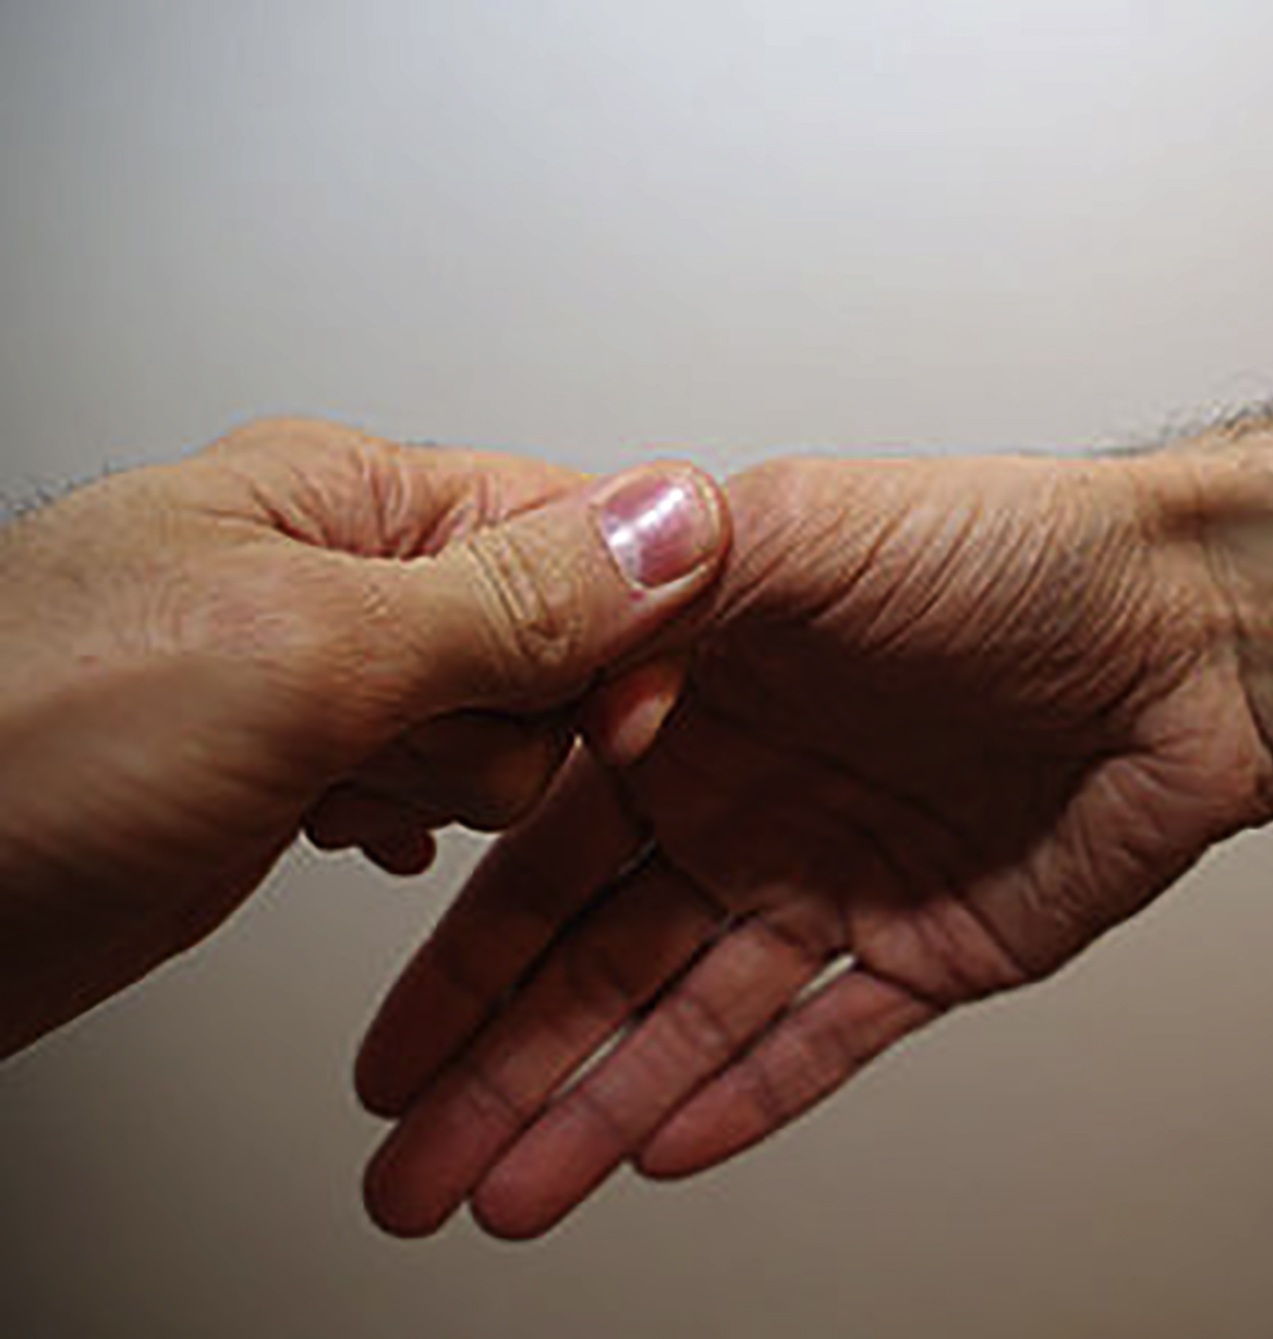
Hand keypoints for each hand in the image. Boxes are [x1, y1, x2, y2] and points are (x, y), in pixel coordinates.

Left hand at [0, 418, 728, 1056]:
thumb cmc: (14, 748)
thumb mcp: (303, 656)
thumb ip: (509, 596)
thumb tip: (675, 520)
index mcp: (346, 498)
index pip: (572, 526)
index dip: (624, 628)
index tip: (622, 719)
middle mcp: (334, 573)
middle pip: (545, 644)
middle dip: (503, 727)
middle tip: (402, 749)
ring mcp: (308, 673)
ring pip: (490, 730)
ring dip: (440, 786)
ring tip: (332, 792)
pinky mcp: (286, 762)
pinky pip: (419, 781)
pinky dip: (403, 818)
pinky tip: (342, 830)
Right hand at [357, 451, 1272, 1237]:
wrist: (1196, 627)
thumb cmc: (1015, 549)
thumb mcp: (817, 527)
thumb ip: (675, 587)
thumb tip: (565, 656)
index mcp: (697, 714)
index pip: (547, 860)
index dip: (461, 964)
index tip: (385, 1054)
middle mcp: (750, 806)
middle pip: (595, 971)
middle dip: (498, 1077)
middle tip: (409, 1179)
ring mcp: (834, 884)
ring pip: (688, 1025)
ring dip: (594, 1114)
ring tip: (503, 1198)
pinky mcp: (930, 947)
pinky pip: (821, 1043)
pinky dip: (742, 1100)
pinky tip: (658, 1153)